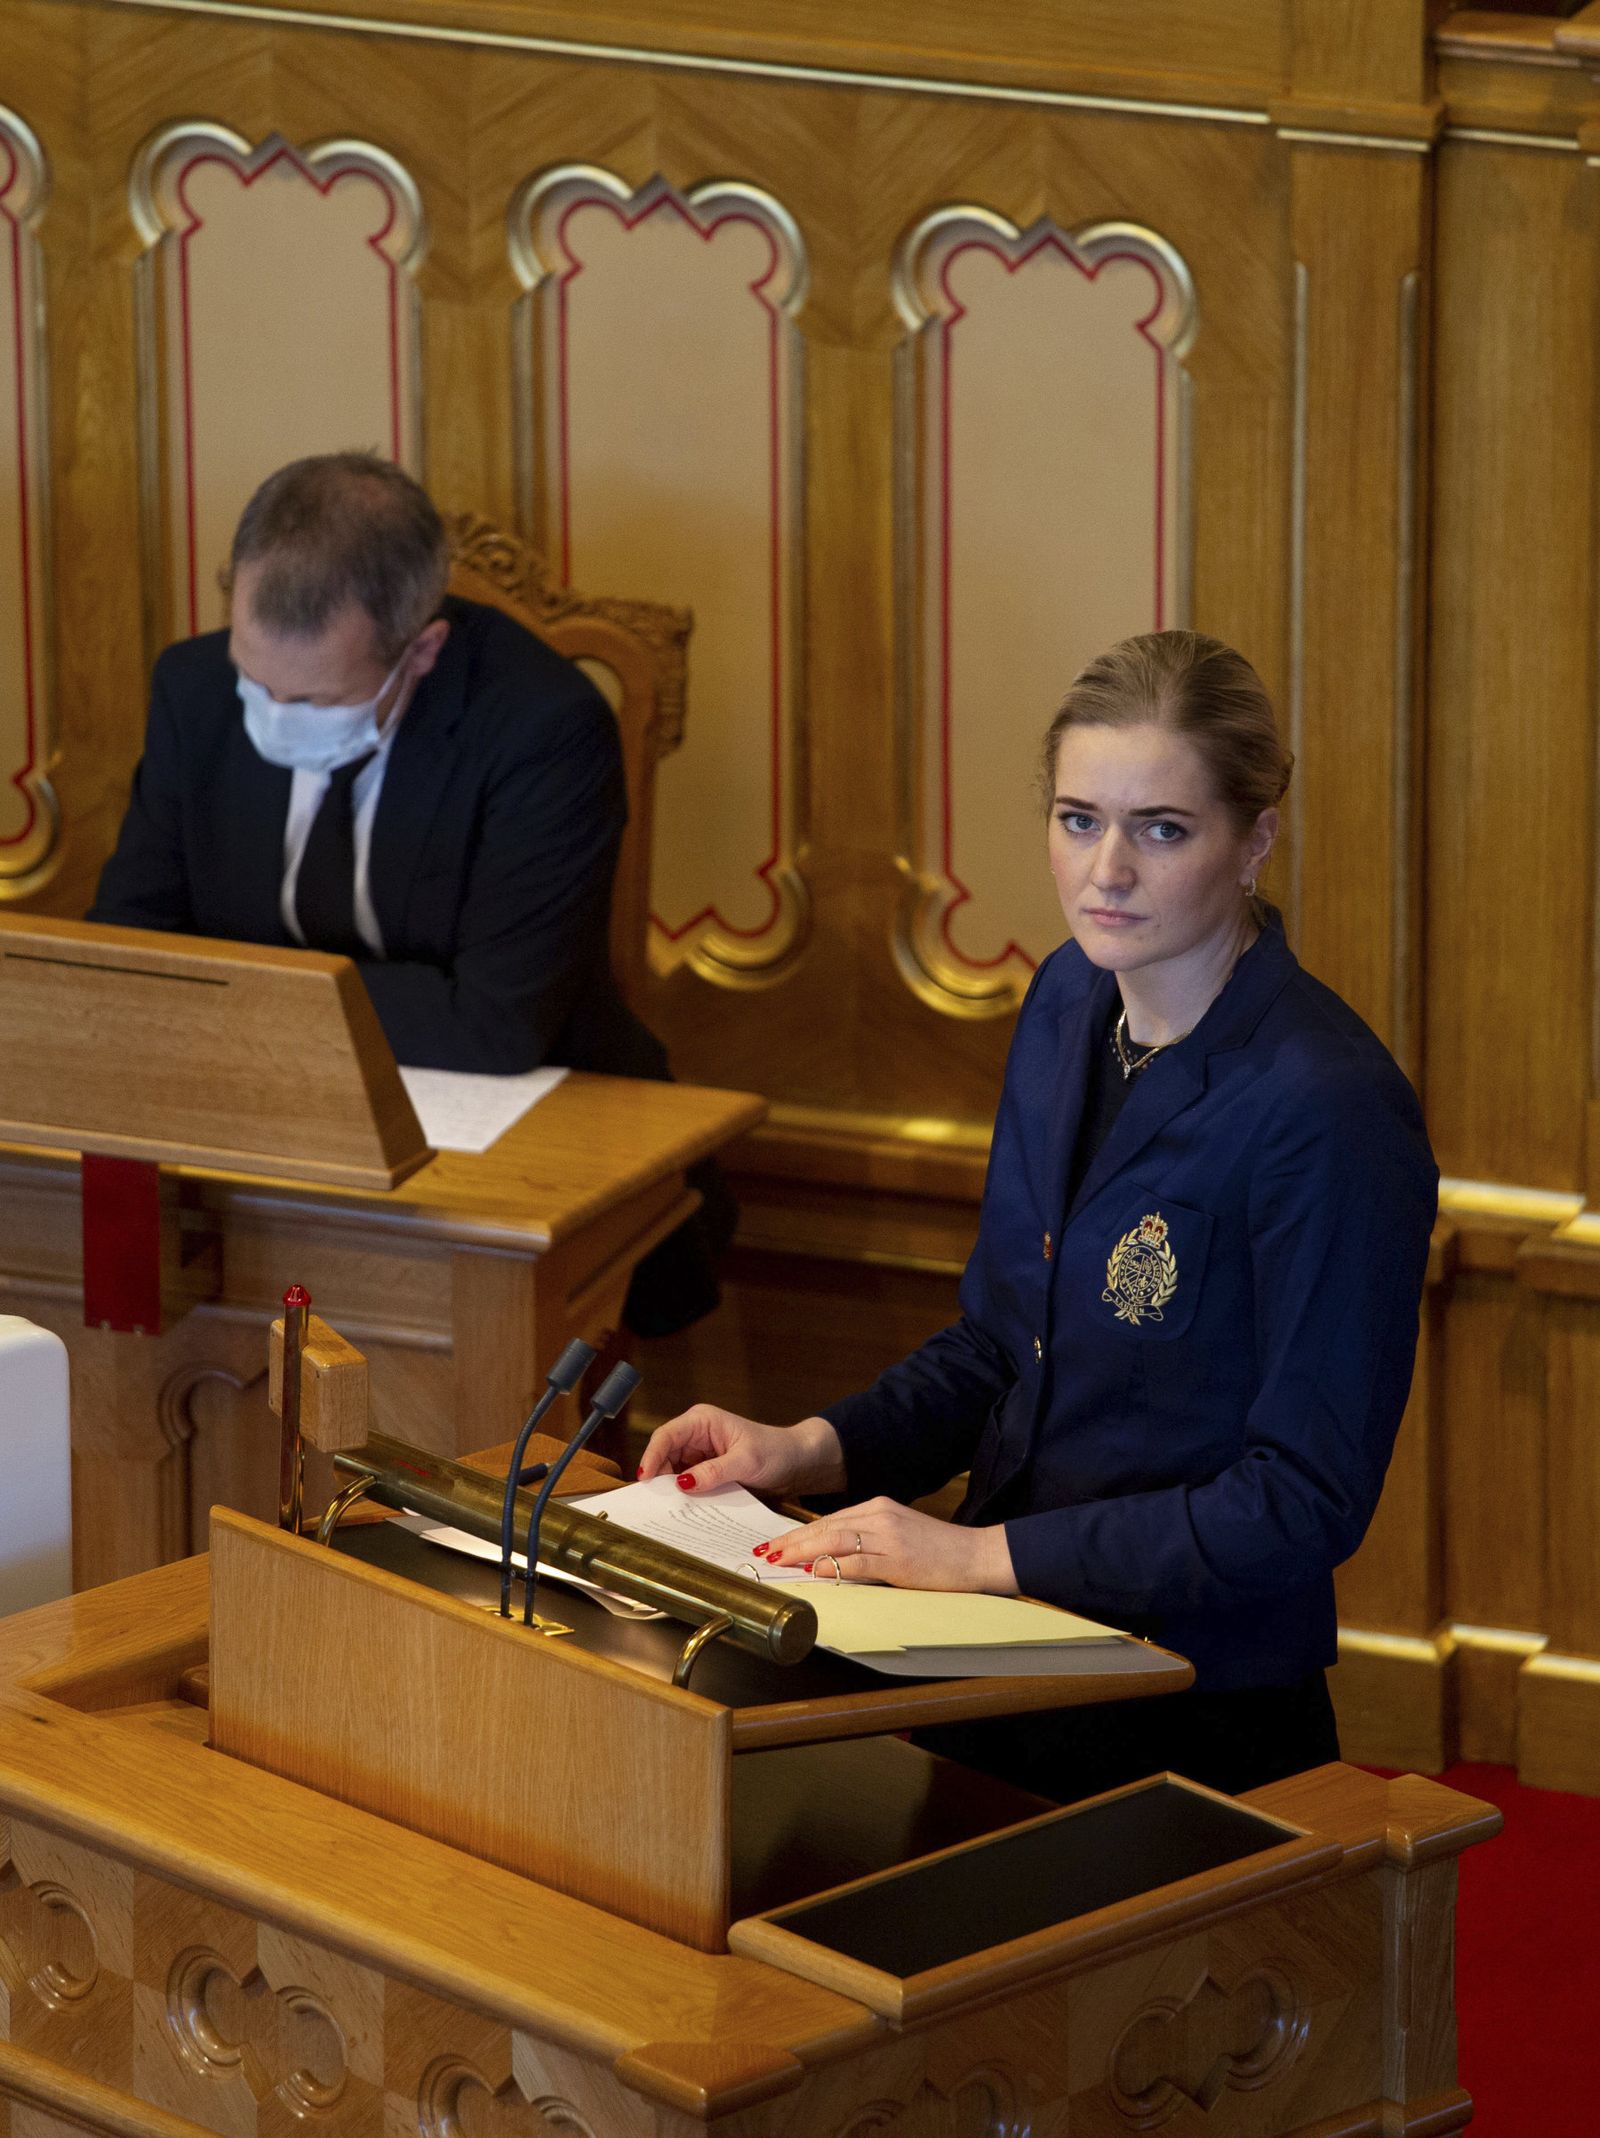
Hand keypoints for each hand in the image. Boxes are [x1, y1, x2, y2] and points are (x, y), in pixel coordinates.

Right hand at [636, 1407, 845, 1495]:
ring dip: (671, 1489)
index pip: (666, 1436)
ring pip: (672, 1471)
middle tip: (655, 1504)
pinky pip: (686, 1482)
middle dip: (659, 1478)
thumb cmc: (775, 1451)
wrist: (795, 1462)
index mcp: (702, 1421)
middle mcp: (696, 1434)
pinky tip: (684, 1509)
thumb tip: (682, 1483)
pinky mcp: (704, 1469)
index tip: (644, 1480)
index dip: (652, 1457)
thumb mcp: (746, 1462)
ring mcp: (699, 1452)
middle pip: (664, 1455)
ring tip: (669, 1509)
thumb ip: (714, 1472)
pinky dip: (684, 1495)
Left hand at [759, 1496, 1018, 1593]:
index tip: (779, 1543)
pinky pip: (858, 1561)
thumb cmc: (939, 1550)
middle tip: (768, 1552)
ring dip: (803, 1551)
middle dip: (793, 1540)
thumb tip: (831, 1556)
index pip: (830, 1519)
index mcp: (879, 1507)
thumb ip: (867, 1540)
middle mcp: (880, 1515)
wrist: (976, 1554)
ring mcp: (889, 1535)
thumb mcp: (899, 1534)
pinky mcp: (898, 1558)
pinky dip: (833, 1566)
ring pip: (835, 1539)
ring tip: (781, 1560)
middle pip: (825, 1525)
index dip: (801, 1532)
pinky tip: (815, 1570)